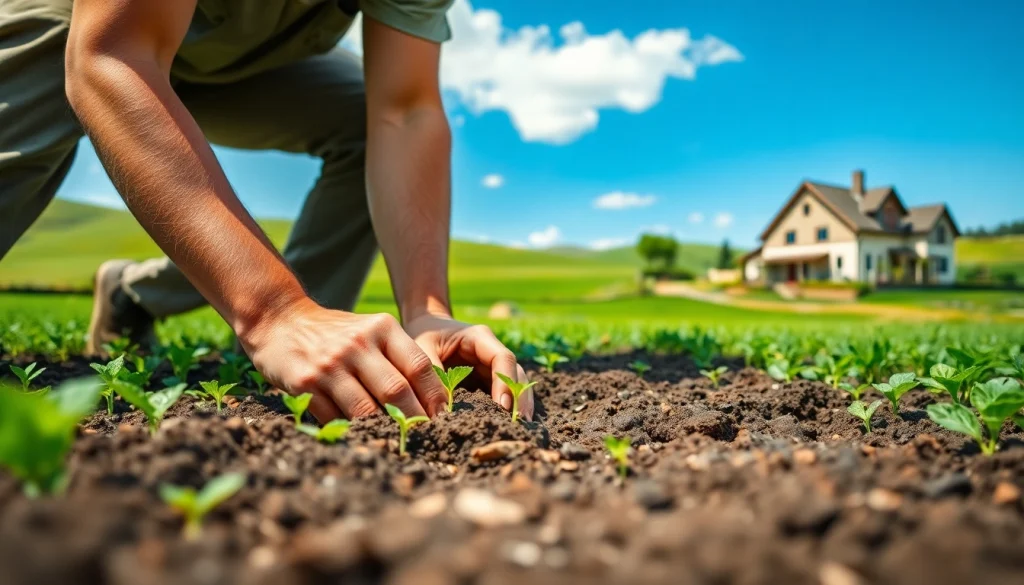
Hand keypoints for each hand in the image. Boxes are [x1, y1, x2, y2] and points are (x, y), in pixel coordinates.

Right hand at [239, 298, 448, 421]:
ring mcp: (331, 364)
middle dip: (415, 420)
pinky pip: (336, 418)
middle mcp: (358, 344)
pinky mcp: (306, 383)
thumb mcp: (370, 330)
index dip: (435, 396)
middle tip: (426, 438)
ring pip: (367, 410)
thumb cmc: (337, 333)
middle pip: (397, 391)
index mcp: (381, 328)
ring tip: (398, 442)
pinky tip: (364, 438)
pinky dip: (352, 431)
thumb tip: (432, 401)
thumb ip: (398, 357)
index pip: (419, 366)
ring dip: (385, 430)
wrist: (280, 320)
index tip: (444, 417)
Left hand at [403, 313, 532, 419]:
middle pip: (515, 374)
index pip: (502, 358)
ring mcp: (492, 366)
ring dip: (518, 406)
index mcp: (479, 338)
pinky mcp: (487, 380)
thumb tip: (441, 412)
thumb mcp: (421, 350)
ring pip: (515, 385)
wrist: (423, 328)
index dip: (505, 382)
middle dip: (519, 399)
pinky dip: (508, 409)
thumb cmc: (422, 335)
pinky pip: (502, 394)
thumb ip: (430, 376)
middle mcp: (492, 351)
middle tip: (518, 426)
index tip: (502, 407)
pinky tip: (509, 427)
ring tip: (518, 430)